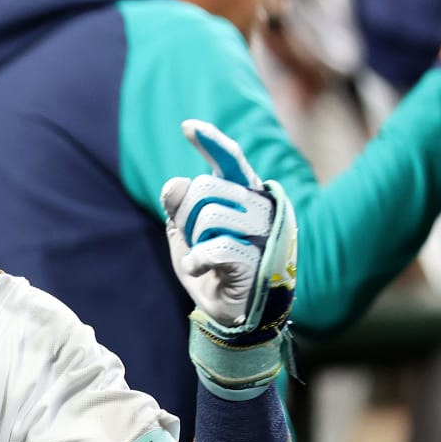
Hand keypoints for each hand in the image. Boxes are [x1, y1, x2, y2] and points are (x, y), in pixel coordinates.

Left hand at [160, 120, 295, 333]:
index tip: (187, 127)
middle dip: (188, 216)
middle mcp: (261, 207)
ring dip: (195, 240)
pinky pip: (214, 246)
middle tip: (198, 241)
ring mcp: (265, 232)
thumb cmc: (211, 269)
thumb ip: (179, 206)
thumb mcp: (186, 234)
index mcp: (245, 196)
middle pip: (205, 188)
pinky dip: (197, 260)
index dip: (210, 142)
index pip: (230, 160)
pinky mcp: (259, 259)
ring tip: (207, 258)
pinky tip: (201, 270)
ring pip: (208, 215)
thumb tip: (175, 183)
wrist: (230, 314)